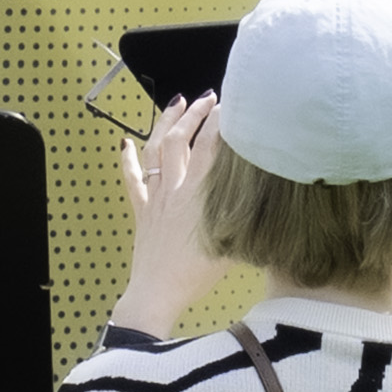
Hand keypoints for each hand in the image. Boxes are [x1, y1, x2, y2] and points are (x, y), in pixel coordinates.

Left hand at [116, 89, 232, 331]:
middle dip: (196, 114)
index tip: (231, 106)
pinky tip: (124, 142)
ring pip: (156, 150)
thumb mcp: (233, 245)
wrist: (158, 293)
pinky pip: (132, 179)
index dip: (220, 122)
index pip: (210, 148)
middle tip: (208, 97)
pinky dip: (127, 159)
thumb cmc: (196, 276)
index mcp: (199, 196)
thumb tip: (266, 201)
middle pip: (182, 140)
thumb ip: (246, 218)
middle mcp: (176, 190)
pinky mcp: (142, 210)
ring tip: (176, 103)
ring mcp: (156, 197)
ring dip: (166, 123)